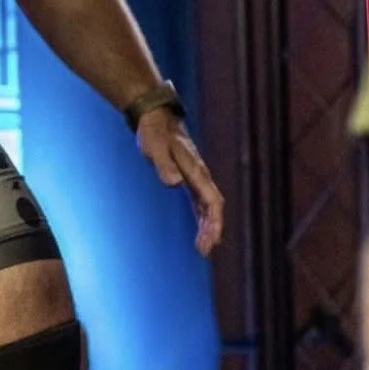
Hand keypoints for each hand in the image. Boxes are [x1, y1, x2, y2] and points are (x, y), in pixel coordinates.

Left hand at [136, 109, 224, 256]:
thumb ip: (164, 164)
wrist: (156, 119)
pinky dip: (202, 218)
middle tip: (205, 250)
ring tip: (204, 248)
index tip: (211, 239)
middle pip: (214, 207)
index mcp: (196, 170)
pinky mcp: (188, 179)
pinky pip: (200, 203)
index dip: (214, 221)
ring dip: (208, 227)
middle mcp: (200, 176)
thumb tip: (174, 183)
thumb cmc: (155, 133)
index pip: (212, 201)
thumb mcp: (155, 147)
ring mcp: (196, 178)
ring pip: (208, 207)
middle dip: (213, 229)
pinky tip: (201, 232)